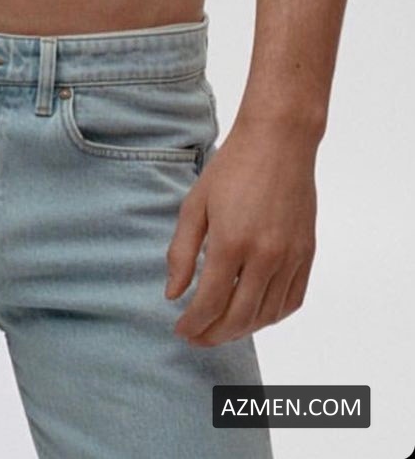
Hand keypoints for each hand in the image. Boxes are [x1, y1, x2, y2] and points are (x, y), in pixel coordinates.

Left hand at [164, 123, 317, 346]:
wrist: (280, 141)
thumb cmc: (232, 167)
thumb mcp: (195, 204)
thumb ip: (182, 252)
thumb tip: (173, 294)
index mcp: (231, 242)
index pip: (209, 303)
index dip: (193, 323)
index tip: (180, 328)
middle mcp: (264, 256)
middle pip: (238, 317)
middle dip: (213, 335)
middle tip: (196, 337)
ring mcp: (290, 257)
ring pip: (266, 315)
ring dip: (242, 330)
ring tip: (221, 328)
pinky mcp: (307, 254)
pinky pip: (291, 301)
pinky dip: (272, 316)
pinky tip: (254, 314)